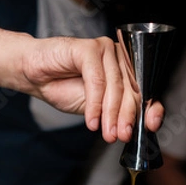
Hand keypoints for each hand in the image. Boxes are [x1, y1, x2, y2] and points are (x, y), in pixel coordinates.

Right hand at [0, 0, 163, 143]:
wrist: (34, 76)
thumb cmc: (64, 88)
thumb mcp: (95, 109)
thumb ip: (115, 114)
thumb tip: (135, 130)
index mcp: (125, 73)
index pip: (144, 91)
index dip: (151, 108)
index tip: (152, 126)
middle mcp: (119, 59)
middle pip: (130, 91)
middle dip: (126, 118)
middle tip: (120, 136)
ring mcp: (105, 51)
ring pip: (115, 87)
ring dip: (110, 114)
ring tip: (106, 133)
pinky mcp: (88, 48)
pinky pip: (97, 80)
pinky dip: (94, 103)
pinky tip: (91, 120)